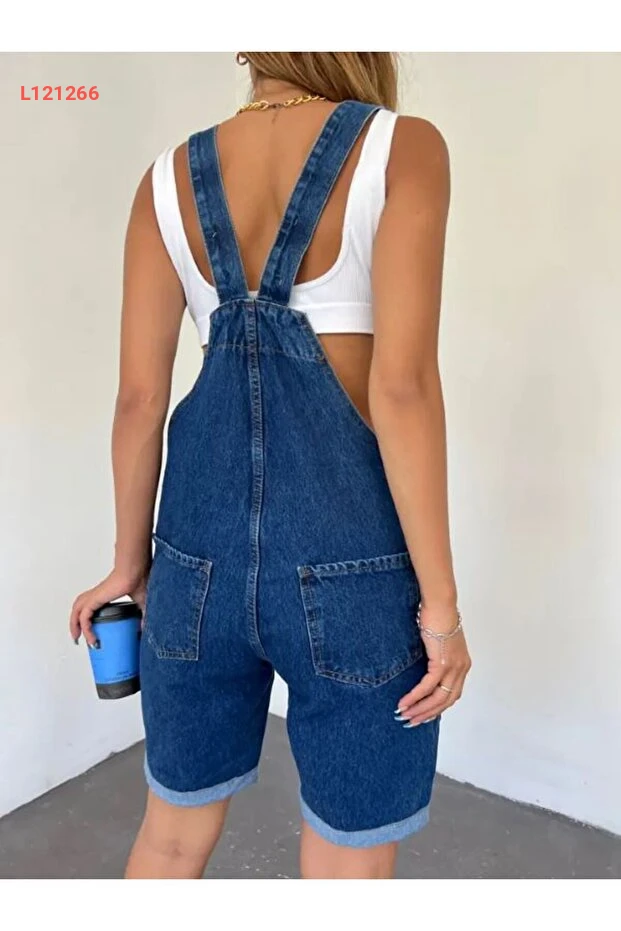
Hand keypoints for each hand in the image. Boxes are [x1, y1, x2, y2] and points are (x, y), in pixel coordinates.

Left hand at [69, 566, 149, 647]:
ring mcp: (94, 596)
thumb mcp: (142, 601)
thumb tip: (144, 628)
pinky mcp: (95, 599)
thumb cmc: (139, 578)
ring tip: (78, 638)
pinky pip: (83, 617)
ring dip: (74, 625)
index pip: (90, 605)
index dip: (88, 618)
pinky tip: (90, 637)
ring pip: (76, 612)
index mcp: (105, 594)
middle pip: (78, 608)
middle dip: (75, 623)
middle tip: (78, 636)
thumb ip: (143, 615)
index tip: (93, 630)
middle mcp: (97, 595)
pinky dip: (85, 628)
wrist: (136, 570)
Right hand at [396, 604, 470, 725]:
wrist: (440, 604)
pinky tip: (404, 702)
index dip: (437, 708)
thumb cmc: (437, 617)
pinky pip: (427, 686)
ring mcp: (454, 667)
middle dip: (427, 714)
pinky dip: (415, 696)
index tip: (423, 715)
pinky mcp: (442, 663)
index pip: (452, 695)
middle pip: (446, 701)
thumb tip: (423, 666)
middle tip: (411, 722)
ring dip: (420, 709)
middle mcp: (461, 669)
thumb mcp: (439, 641)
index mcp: (463, 665)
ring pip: (438, 698)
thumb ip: (436, 656)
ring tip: (404, 715)